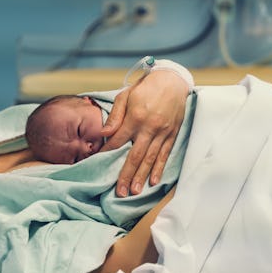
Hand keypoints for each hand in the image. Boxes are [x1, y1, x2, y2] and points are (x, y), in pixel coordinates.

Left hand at [99, 70, 188, 196]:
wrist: (172, 80)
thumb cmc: (145, 88)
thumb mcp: (125, 96)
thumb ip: (115, 116)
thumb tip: (104, 134)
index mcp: (135, 117)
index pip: (118, 141)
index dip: (107, 153)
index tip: (98, 164)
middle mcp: (150, 127)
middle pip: (135, 156)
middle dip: (127, 175)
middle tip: (120, 192)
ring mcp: (163, 132)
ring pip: (150, 159)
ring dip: (142, 177)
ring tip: (135, 191)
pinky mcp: (173, 134)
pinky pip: (165, 154)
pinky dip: (159, 168)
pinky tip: (153, 181)